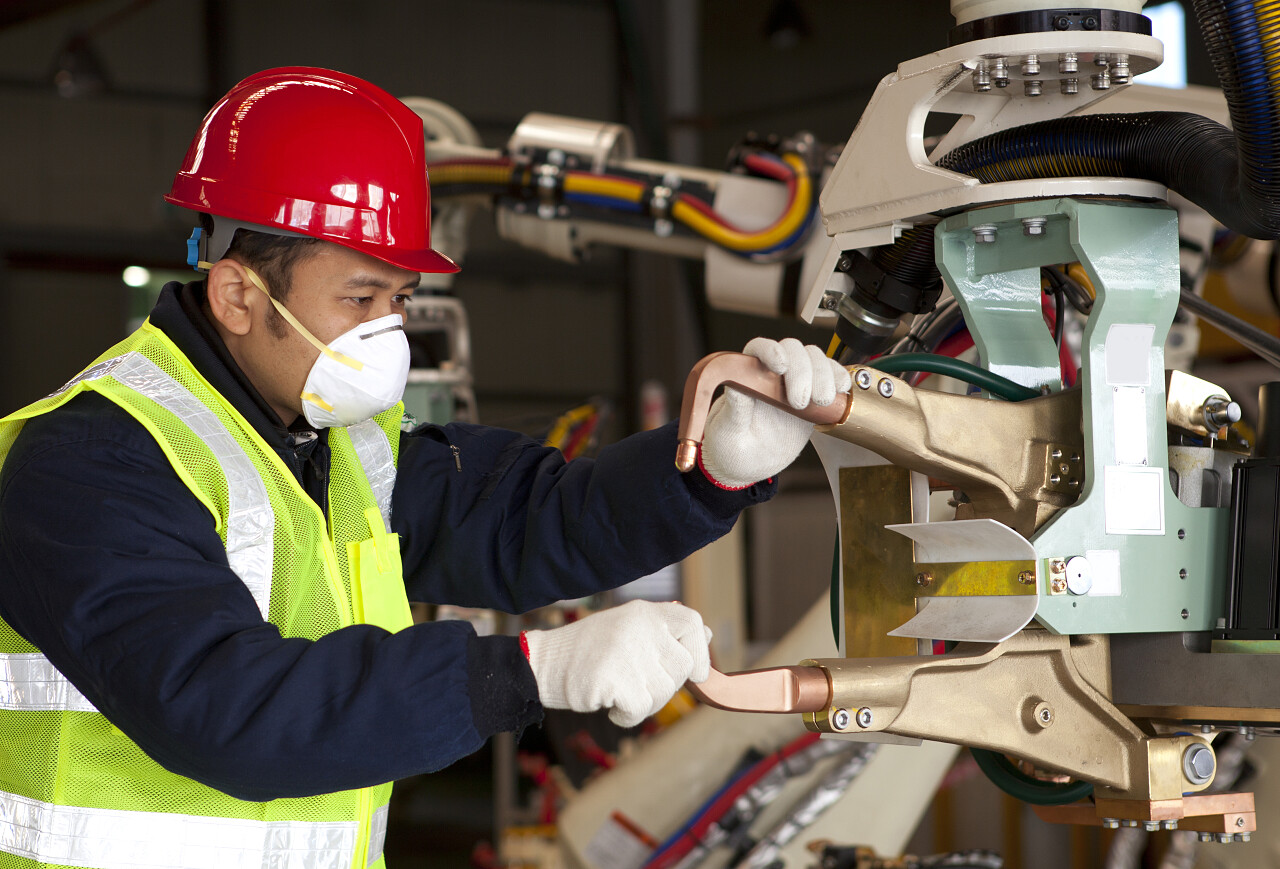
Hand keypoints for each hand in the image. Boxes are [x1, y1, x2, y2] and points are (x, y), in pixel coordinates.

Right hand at [522, 600, 710, 727]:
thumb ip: (665, 630)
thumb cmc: (589, 650)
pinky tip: (610, 705)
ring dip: (644, 703)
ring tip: (618, 690)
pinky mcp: (614, 678)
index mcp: (644, 612)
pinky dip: (627, 716)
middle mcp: (639, 626)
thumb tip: (706, 634)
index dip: (700, 651)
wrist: (544, 664)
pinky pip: (641, 710)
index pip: (692, 623)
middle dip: (666, 686)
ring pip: (663, 693)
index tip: (695, 672)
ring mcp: (627, 651)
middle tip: (637, 684)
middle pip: (682, 667)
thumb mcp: (629, 628)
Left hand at [700, 337, 851, 488]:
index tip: (780, 367)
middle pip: (793, 351)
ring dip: (823, 375)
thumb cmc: (731, 446)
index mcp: (746, 375)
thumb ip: (735, 410)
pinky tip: (841, 390)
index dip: (772, 351)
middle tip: (800, 401)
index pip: (760, 348)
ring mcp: (794, 383)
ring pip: (815, 360)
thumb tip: (737, 387)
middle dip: (803, 371)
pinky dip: (839, 379)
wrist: (749, 464)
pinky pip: (830, 376)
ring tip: (822, 401)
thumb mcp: (727, 432)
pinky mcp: (812, 396)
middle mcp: (771, 374)